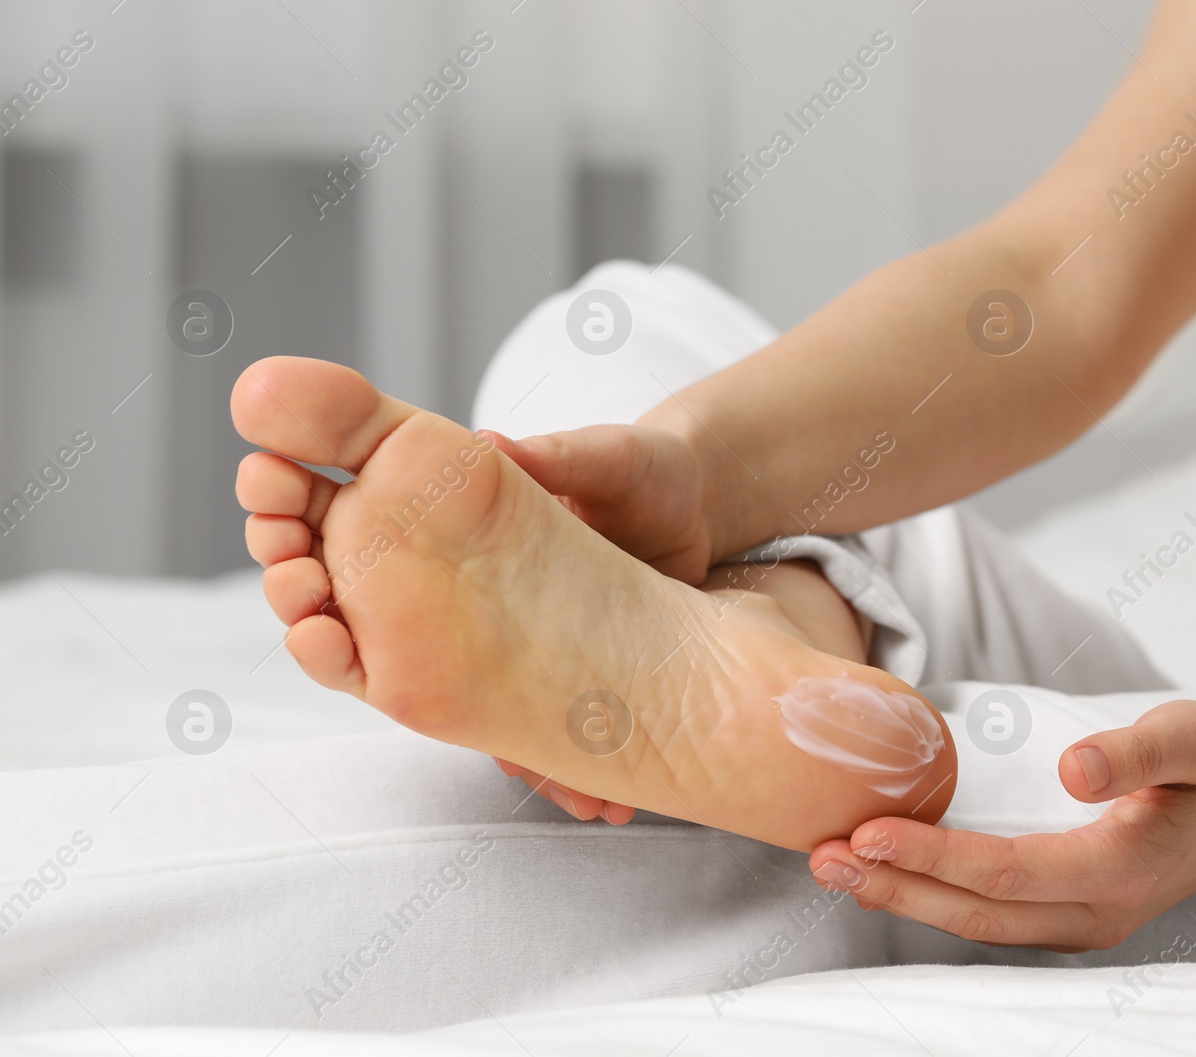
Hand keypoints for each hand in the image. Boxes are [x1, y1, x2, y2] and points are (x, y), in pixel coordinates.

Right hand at [482, 422, 719, 824]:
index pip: (445, 623)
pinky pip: (593, 732)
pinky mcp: (608, 676)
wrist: (709, 498)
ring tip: (593, 806)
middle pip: (488, 693)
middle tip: (532, 777)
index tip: (453, 702)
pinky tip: (620, 802)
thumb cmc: (651, 466)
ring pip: (541, 725)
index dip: (434, 661)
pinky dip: (604, 768)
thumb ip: (558, 459)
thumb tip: (488, 442)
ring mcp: (561, 654)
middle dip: (507, 742)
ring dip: (560, 770)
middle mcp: (515, 620)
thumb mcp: (610, 458)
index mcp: (494, 563)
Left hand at [807, 701, 1195, 951]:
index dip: (934, 856)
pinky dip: (933, 893)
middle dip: (894, 886)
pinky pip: (990, 912)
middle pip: (977, 912)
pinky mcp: (1069, 911)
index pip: (1008, 872)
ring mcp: (1082, 920)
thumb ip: (1136, 751)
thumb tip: (1072, 766)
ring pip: (977, 922)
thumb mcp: (1195, 735)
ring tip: (833, 864)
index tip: (869, 831)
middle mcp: (1096, 910)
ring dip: (903, 895)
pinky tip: (888, 868)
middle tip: (820, 856)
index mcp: (1121, 867)